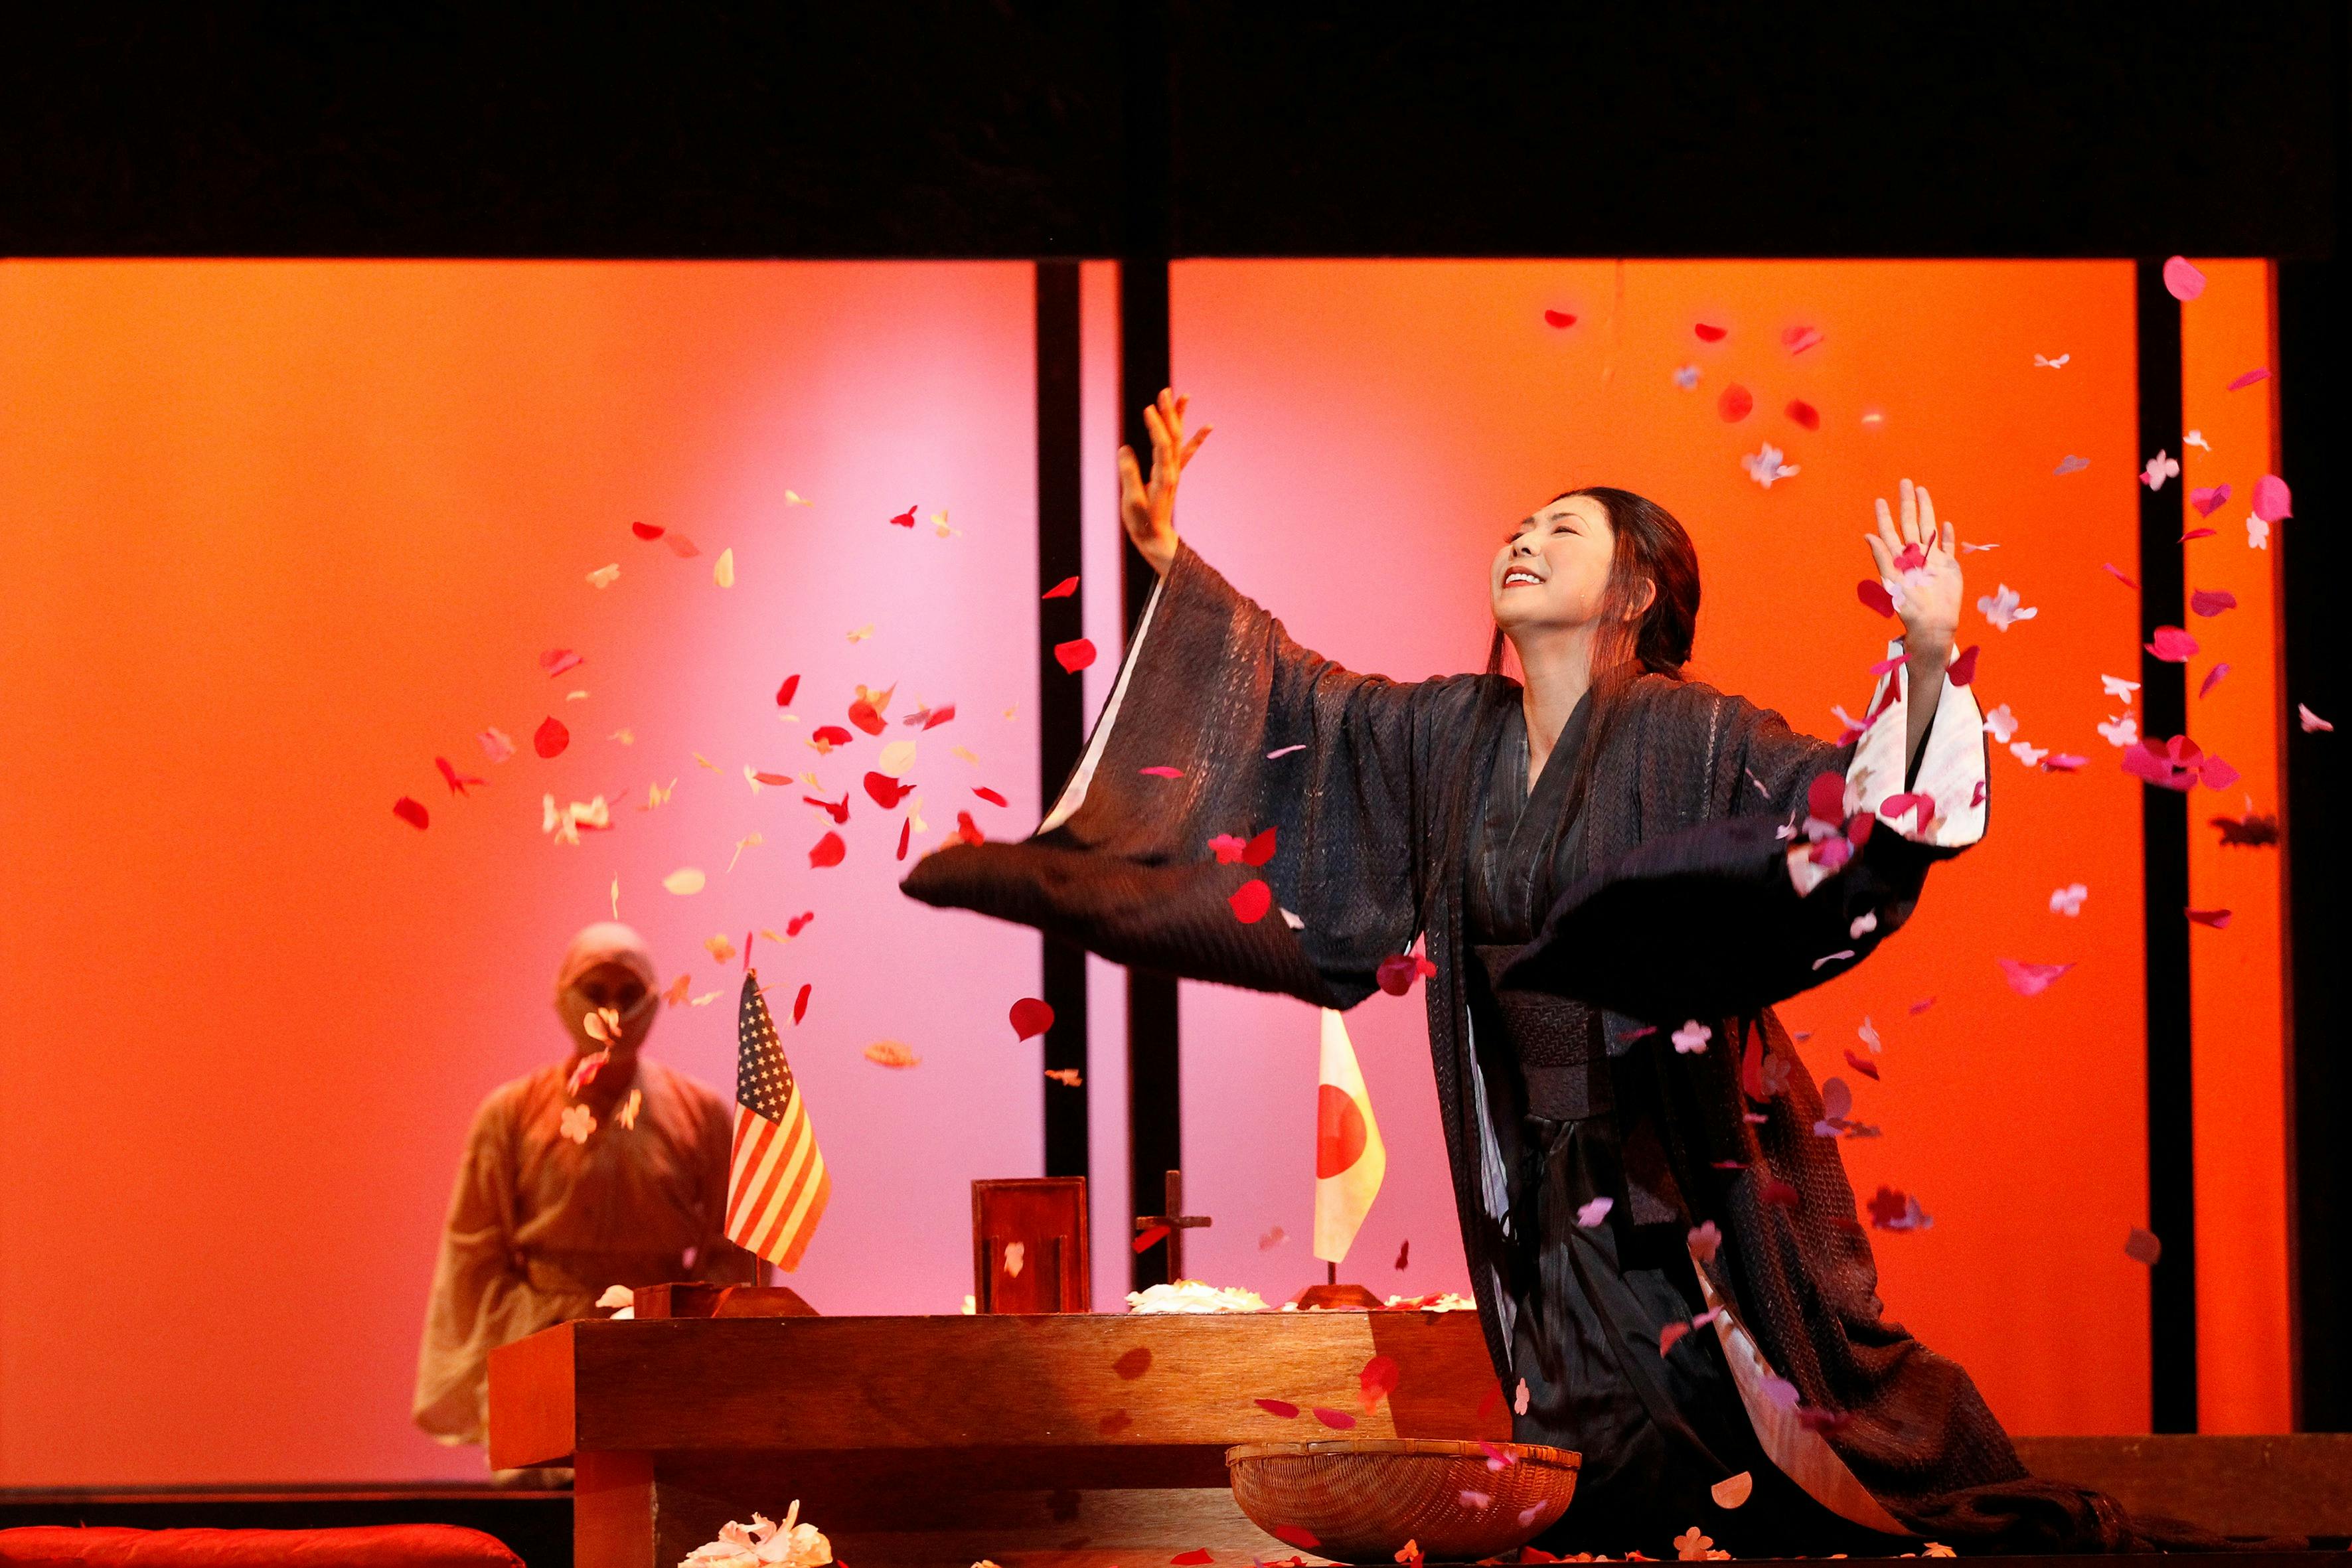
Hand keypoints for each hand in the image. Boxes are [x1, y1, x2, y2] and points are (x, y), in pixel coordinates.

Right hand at [1117, 387, 1210, 576]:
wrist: (1156, 539)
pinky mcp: (1172, 474)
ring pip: (1178, 439)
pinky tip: (1208, 426)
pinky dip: (1196, 438)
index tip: (1149, 409)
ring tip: (1184, 396)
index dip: (1156, 427)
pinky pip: (1186, 453)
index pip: (1161, 446)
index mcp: (1163, 477)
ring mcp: (1173, 471)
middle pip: (1173, 437)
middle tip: (1165, 392)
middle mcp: (1172, 471)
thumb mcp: (1131, 502)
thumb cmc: (1142, 524)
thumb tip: (1124, 450)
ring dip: (1180, 417)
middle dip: (1169, 413)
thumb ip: (1129, 476)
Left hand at [1866, 477, 1960, 663]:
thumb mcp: (1892, 580)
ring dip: (1926, 510)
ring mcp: (1932, 558)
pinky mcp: (1948, 566)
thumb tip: (1868, 535)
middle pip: (1910, 523)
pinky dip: (1946, 535)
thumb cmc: (1909, 606)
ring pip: (1928, 528)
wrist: (1933, 622)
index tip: (1880, 500)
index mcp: (1899, 558)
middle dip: (1907, 503)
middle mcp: (1914, 554)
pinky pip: (1947, 546)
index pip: (1889, 532)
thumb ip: (1882, 557)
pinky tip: (1944, 524)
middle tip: (1904, 482)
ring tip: (1922, 492)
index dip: (1884, 516)